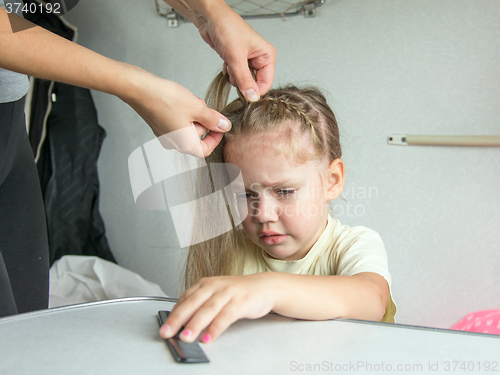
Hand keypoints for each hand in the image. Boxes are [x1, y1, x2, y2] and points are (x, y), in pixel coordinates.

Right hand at [120, 65, 229, 156]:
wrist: (139, 88)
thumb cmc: (166, 99)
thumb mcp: (197, 108)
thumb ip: (213, 119)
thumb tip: (225, 126)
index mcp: (185, 144)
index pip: (206, 150)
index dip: (216, 138)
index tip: (220, 125)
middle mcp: (174, 143)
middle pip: (197, 138)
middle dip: (203, 121)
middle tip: (203, 106)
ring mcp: (165, 134)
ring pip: (188, 128)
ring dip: (194, 115)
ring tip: (191, 100)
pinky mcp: (159, 124)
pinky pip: (177, 122)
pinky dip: (184, 112)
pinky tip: (181, 100)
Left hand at [159, 273, 275, 342]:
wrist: (263, 287)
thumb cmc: (237, 293)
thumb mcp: (216, 294)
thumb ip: (200, 306)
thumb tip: (181, 323)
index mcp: (205, 284)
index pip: (185, 299)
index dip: (173, 314)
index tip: (164, 328)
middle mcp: (215, 286)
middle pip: (193, 303)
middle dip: (178, 319)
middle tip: (167, 332)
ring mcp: (228, 293)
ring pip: (208, 309)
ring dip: (195, 324)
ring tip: (185, 337)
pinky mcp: (241, 302)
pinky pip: (226, 316)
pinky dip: (216, 327)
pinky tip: (209, 337)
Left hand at [197, 4, 275, 100]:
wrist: (210, 18)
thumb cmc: (227, 28)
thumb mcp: (236, 58)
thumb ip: (244, 80)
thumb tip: (253, 97)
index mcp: (267, 55)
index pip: (266, 82)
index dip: (256, 91)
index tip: (245, 96)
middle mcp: (260, 58)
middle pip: (255, 82)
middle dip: (242, 81)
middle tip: (235, 73)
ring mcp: (248, 59)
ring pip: (244, 80)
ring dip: (234, 76)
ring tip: (230, 64)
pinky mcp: (238, 60)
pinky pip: (236, 75)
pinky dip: (229, 72)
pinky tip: (226, 62)